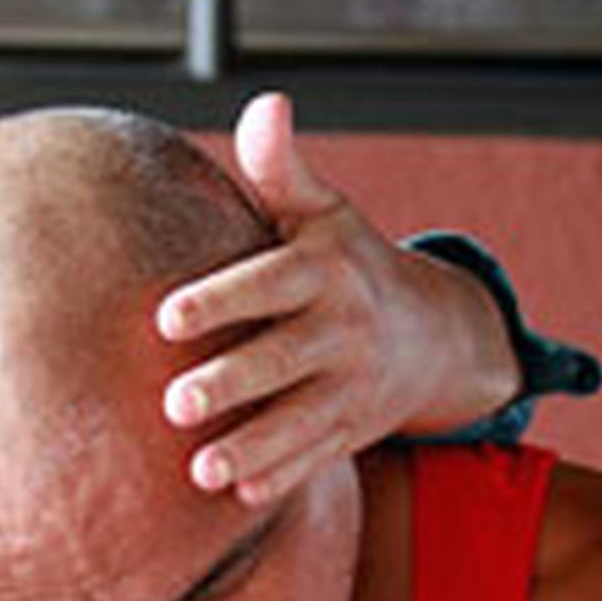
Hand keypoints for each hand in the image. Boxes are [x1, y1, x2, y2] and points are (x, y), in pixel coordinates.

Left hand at [156, 92, 517, 506]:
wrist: (435, 334)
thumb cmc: (345, 261)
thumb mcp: (322, 211)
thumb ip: (281, 167)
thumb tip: (267, 103)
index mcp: (324, 270)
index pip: (268, 283)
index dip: (220, 299)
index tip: (166, 318)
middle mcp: (342, 330)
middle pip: (282, 358)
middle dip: (232, 382)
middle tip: (174, 402)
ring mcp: (351, 386)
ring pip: (299, 421)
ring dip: (253, 447)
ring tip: (200, 468)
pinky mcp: (352, 430)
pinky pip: (317, 459)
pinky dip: (283, 479)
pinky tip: (239, 496)